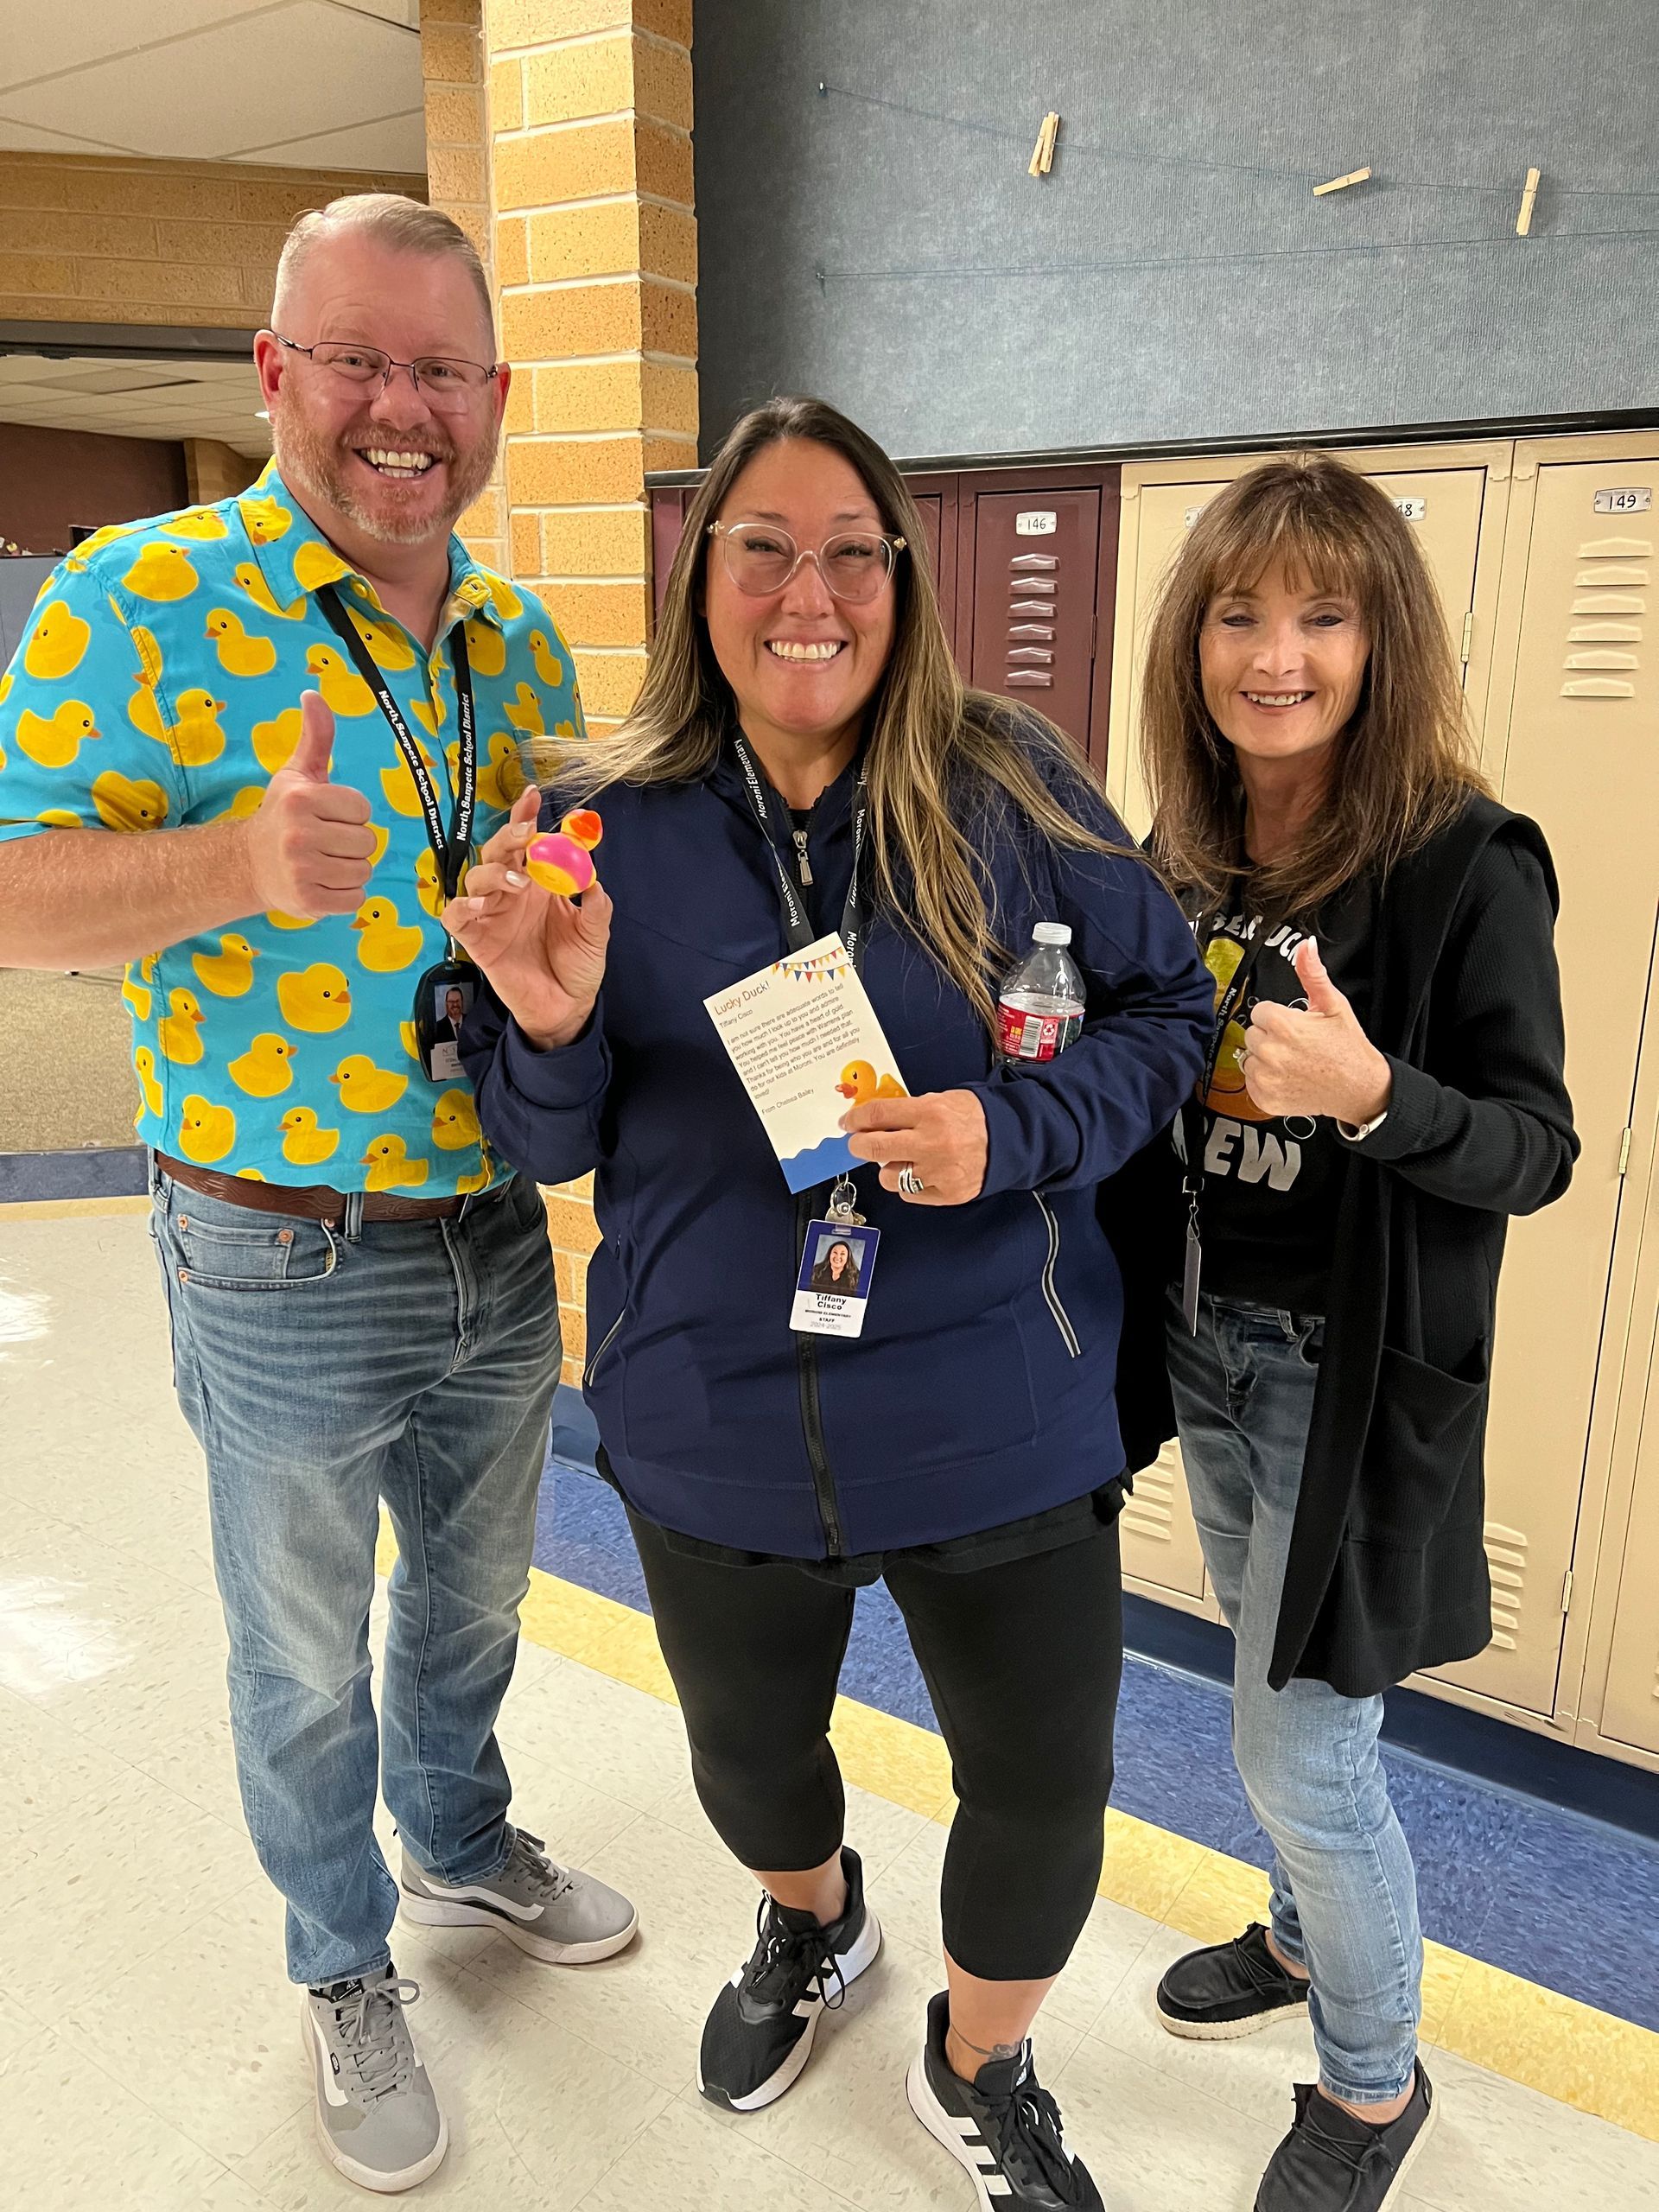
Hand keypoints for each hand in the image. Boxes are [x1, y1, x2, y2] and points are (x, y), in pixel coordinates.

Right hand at [244, 691, 375, 917]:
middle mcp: (299, 835)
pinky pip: (355, 899)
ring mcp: (302, 871)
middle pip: (368, 842)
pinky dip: (345, 895)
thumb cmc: (282, 815)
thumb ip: (316, 736)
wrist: (248, 864)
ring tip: (323, 862)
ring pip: (364, 871)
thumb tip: (314, 693)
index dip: (351, 814)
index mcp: (302, 800)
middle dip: (352, 843)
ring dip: (350, 869)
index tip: (327, 817)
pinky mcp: (308, 902)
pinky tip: (321, 883)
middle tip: (325, 842)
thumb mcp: (297, 773)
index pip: (363, 810)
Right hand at [442, 785, 611, 1049]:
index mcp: (539, 881)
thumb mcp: (594, 934)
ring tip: (519, 881)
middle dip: (509, 836)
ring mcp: (491, 914)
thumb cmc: (577, 965)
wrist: (566, 1007)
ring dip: (494, 871)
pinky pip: (456, 916)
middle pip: (498, 850)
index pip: (528, 842)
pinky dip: (464, 907)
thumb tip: (594, 877)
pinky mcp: (476, 940)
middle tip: (527, 834)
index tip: (533, 795)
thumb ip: (596, 906)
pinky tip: (482, 907)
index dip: (525, 817)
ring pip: (476, 877)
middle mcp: (512, 892)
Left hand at [841, 1089, 988, 1205]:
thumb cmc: (976, 1118)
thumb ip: (909, 1109)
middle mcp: (932, 1143)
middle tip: (857, 1143)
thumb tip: (874, 1118)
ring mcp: (939, 1172)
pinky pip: (909, 1193)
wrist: (1012, 1140)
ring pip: (888, 1176)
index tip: (848, 1122)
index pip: (878, 1115)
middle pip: (874, 1147)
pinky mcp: (947, 1193)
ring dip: (888, 1166)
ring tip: (903, 1158)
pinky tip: (920, 1172)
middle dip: (858, 1144)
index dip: (856, 1119)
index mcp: (931, 1113)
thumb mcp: (943, 1099)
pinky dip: (909, 1184)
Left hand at [1239, 939, 1391, 1124]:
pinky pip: (1251, 1082)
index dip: (1278, 1017)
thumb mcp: (1334, 1005)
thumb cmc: (1348, 1048)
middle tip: (1297, 1045)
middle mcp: (1271, 1051)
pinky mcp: (1265, 1098)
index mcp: (1283, 1025)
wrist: (1360, 1088)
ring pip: (1249, 1058)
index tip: (1294, 1026)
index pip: (1259, 1011)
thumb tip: (1305, 947)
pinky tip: (1288, 1078)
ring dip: (1266, 1059)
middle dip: (1271, 1036)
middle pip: (1252, 1033)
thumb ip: (1312, 974)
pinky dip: (1266, 1081)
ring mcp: (1267, 1077)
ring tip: (1293, 1062)